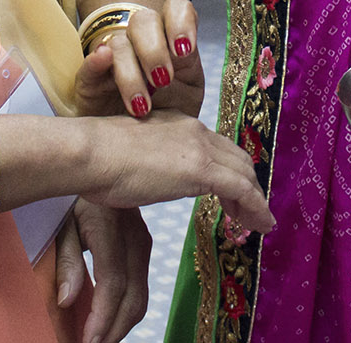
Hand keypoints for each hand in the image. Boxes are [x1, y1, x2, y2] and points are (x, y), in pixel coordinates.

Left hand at [55, 200, 149, 342]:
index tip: (87, 341)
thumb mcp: (60, 223)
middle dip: (115, 329)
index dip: (102, 317)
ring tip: (99, 338)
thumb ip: (65, 261)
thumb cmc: (68, 194)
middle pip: (134, 296)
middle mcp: (133, 235)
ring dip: (122, 323)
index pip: (112, 283)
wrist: (91, 165)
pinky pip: (141, 285)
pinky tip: (109, 318)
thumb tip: (67, 301)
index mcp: (110, 226)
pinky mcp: (144, 244)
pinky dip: (127, 308)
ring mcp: (142, 240)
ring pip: (141, 295)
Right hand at [76, 0, 203, 118]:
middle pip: (145, 20)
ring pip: (119, 44)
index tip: (185, 49)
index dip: (181, 21)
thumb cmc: (166, 118)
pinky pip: (88, 63)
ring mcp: (114, 59)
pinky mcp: (90, 81)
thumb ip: (189, 79)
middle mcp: (141, 44)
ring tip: (141, 107)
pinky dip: (95, 60)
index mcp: (170, 43)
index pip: (175, 10)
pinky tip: (104, 60)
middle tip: (162, 80)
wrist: (138, 149)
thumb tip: (186, 58)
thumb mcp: (187, 101)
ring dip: (131, 73)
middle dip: (155, 49)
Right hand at [81, 109, 273, 234]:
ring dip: (255, 199)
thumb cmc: (97, 159)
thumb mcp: (133, 156)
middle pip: (236, 157)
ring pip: (244, 172)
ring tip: (257, 223)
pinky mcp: (202, 169)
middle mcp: (193, 130)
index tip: (231, 195)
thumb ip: (152, 163)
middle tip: (248, 211)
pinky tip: (260, 225)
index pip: (216, 147)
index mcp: (177, 124)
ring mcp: (199, 148)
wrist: (90, 153)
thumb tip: (156, 178)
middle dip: (247, 184)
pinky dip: (257, 207)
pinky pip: (242, 190)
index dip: (230, 170)